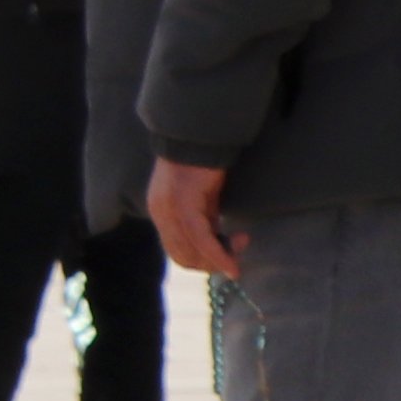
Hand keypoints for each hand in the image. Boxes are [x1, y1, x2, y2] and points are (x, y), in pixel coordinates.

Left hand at [149, 153, 247, 277]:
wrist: (197, 136)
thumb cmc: (203, 166)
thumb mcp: (202, 200)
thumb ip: (203, 221)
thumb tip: (217, 244)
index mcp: (161, 213)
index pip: (176, 251)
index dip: (202, 261)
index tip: (226, 257)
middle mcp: (160, 213)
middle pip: (182, 257)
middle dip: (211, 264)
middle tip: (236, 256)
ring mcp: (169, 209)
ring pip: (191, 251)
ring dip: (218, 260)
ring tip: (241, 246)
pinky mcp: (183, 204)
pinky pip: (200, 238)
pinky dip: (218, 254)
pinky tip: (233, 264)